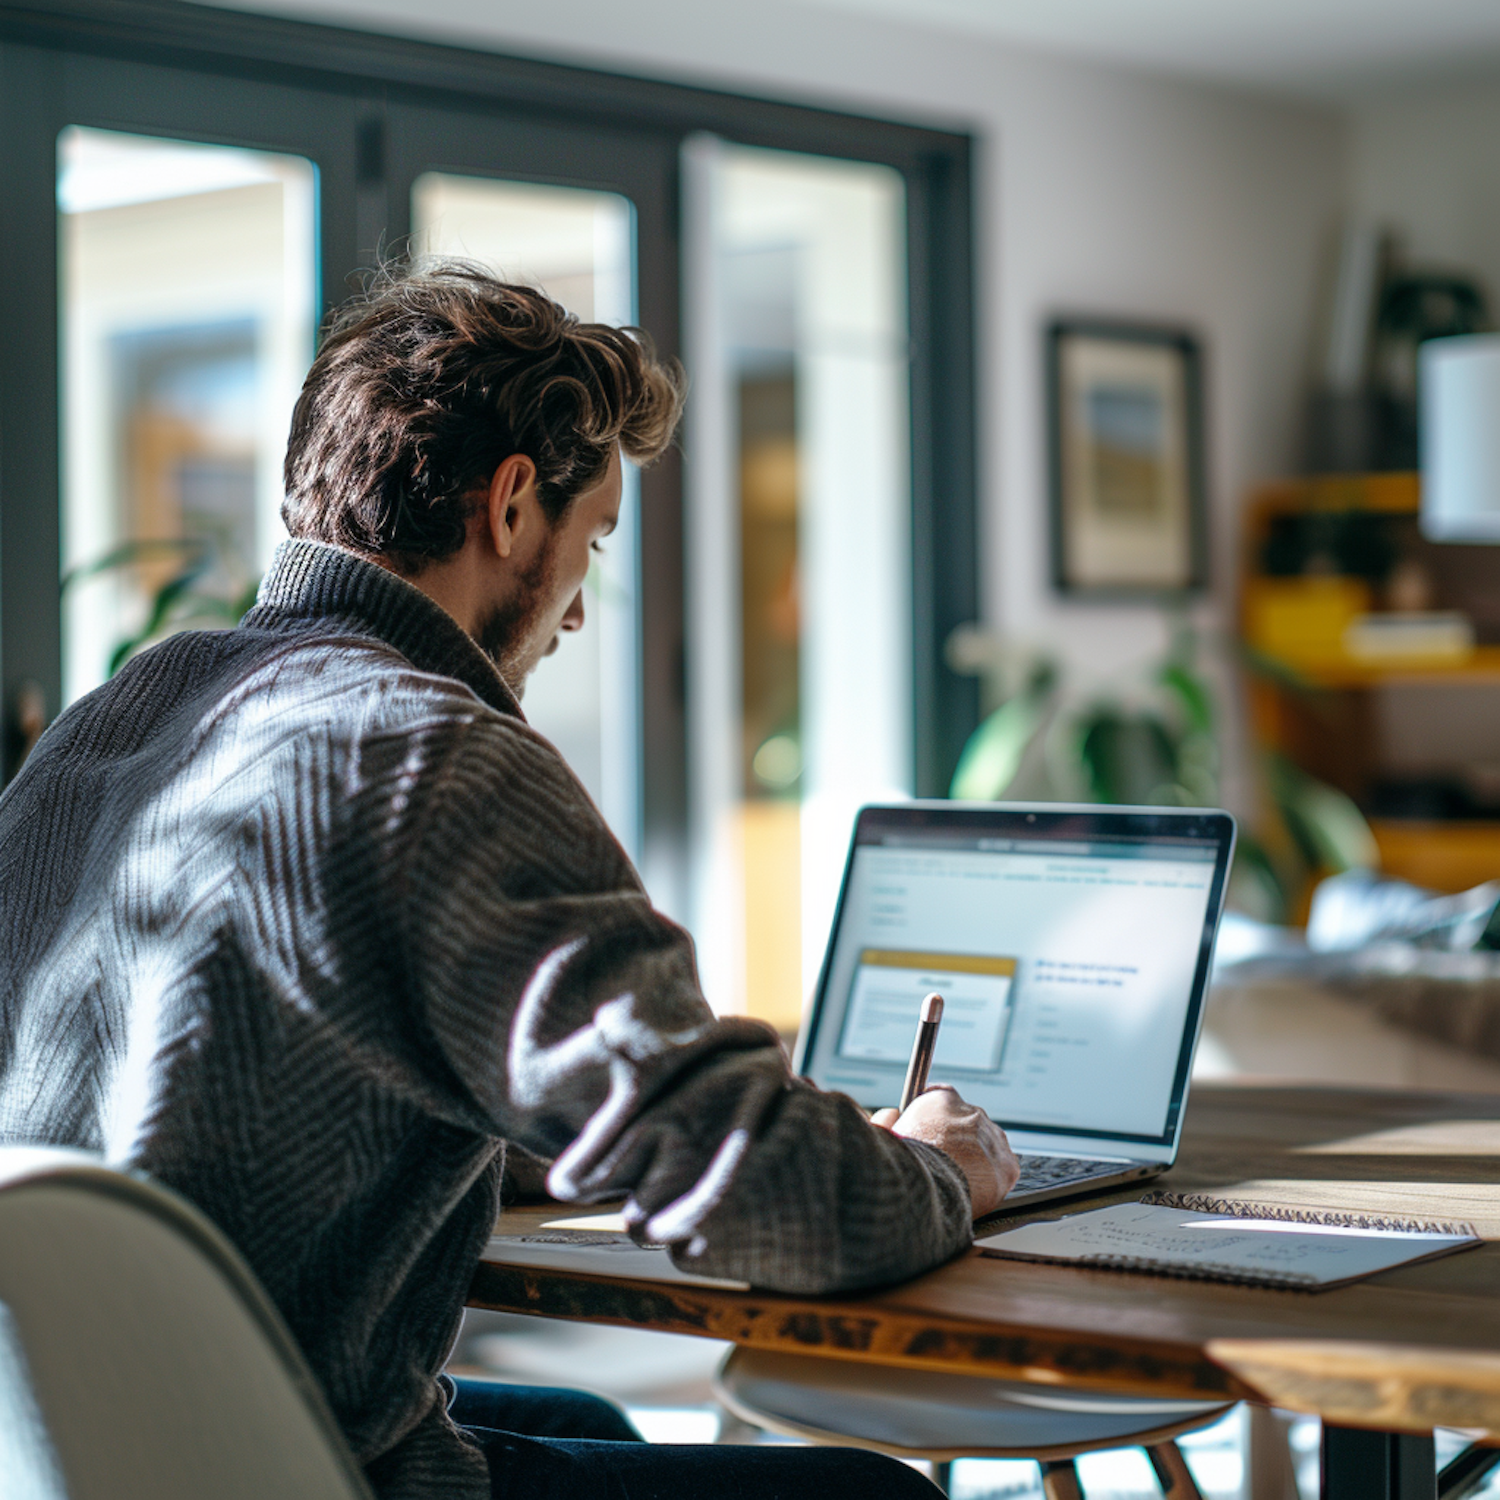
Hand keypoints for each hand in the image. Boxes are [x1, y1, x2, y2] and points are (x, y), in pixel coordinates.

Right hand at [872, 1085, 1019, 1218]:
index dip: (937, 1115)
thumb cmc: (901, 1164)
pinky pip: (1004, 1170)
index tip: (931, 1128)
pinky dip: (993, 1181)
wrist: (926, 1190)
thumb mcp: (883, 1134)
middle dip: (958, 1142)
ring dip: (977, 1160)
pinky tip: (977, 1190)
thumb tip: (891, 1115)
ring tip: (959, 1182)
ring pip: (988, 1146)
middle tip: (943, 1164)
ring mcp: (992, 1138)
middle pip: (968, 1125)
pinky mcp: (1007, 1166)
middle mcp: (971, 1112)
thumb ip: (887, 1119)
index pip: (944, 1098)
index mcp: (941, 1100)